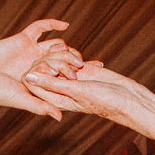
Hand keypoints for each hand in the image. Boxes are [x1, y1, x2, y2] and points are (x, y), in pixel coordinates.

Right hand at [0, 20, 80, 118]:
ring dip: (64, 48)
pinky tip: (65, 25)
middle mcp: (38, 65)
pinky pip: (40, 28)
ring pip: (55, 45)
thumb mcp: (23, 100)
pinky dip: (52, 24)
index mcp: (42, 81)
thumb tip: (61, 117)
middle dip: (72, 62)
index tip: (97, 69)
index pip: (66, 75)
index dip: (81, 72)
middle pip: (63, 59)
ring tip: (68, 55)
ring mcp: (31, 51)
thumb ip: (41, 106)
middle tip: (79, 66)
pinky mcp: (22, 39)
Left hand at [23, 59, 150, 129]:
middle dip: (53, 62)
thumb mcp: (76, 91)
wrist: (127, 98)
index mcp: (54, 99)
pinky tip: (80, 59)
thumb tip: (27, 77)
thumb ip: (51, 84)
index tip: (53, 70)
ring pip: (53, 59)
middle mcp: (59, 89)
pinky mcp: (79, 69)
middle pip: (41, 67)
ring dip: (64, 57)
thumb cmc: (104, 101)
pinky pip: (65, 56)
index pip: (32, 82)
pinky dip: (70, 53)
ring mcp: (69, 78)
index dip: (38, 71)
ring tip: (79, 64)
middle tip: (72, 69)